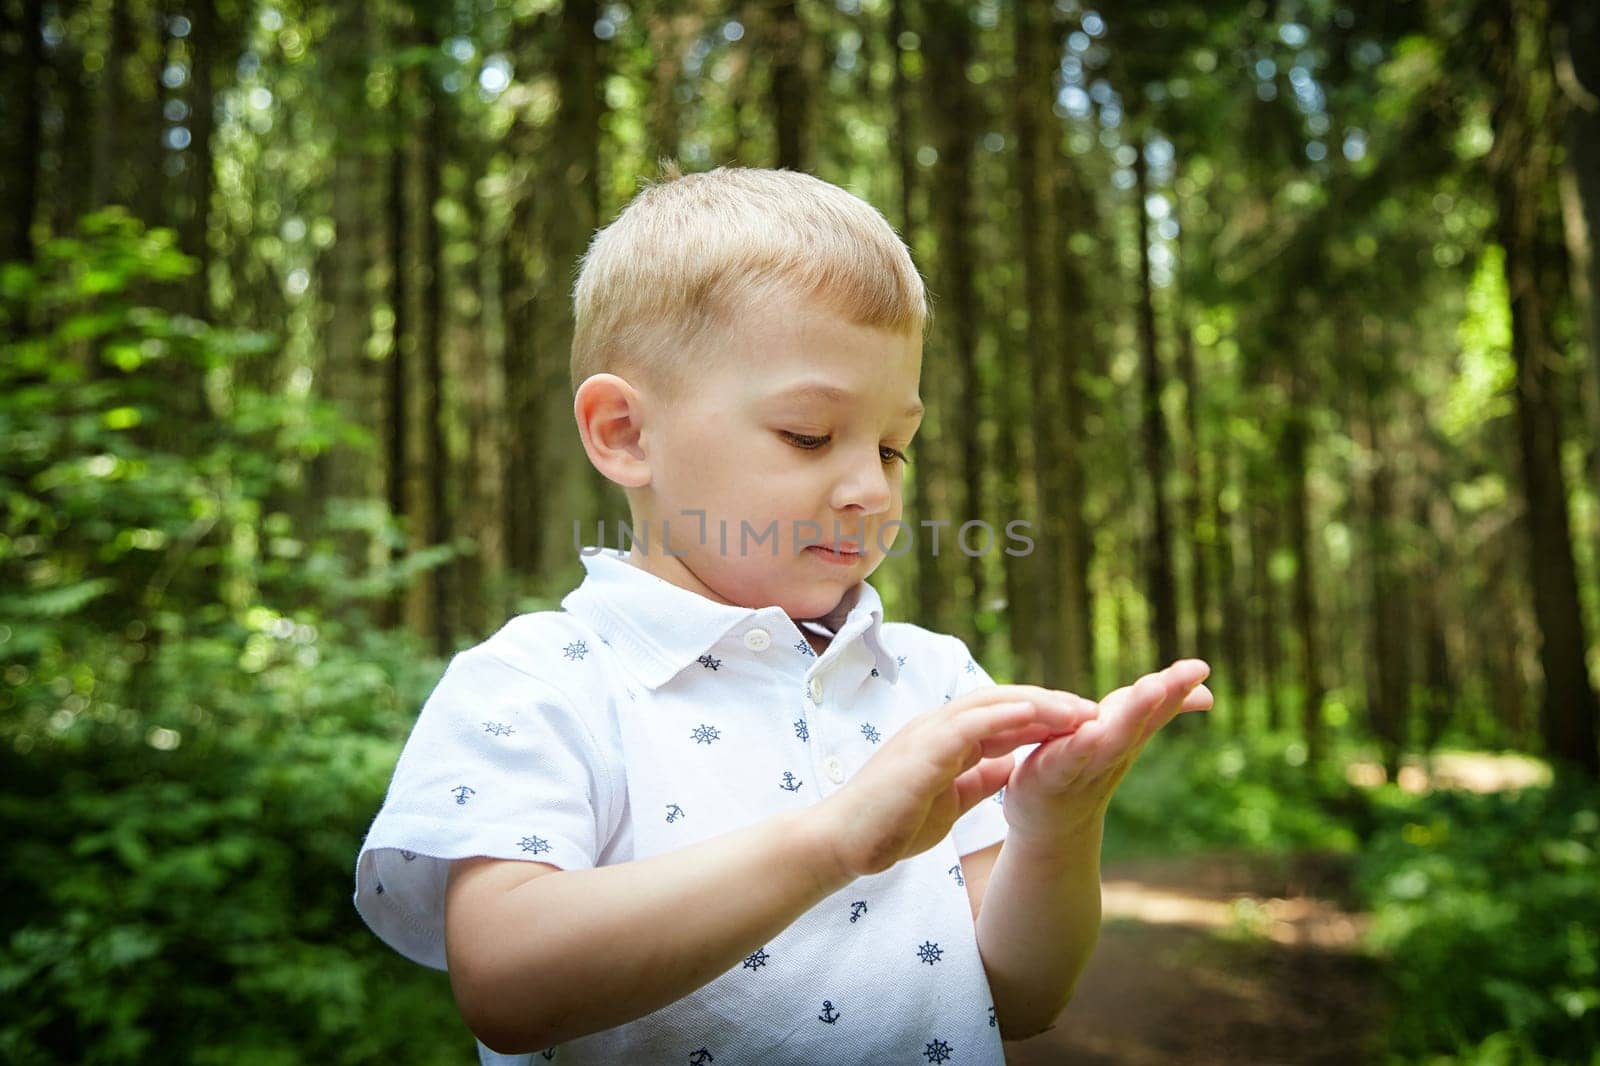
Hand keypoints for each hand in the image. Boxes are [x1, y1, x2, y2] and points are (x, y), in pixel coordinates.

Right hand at [808, 686, 1096, 879]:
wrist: (843, 843)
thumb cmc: (890, 823)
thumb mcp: (951, 799)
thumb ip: (980, 778)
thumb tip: (1014, 768)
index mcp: (946, 739)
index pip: (1001, 716)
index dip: (1042, 715)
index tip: (1082, 722)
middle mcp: (937, 728)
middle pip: (1001, 700)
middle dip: (1048, 702)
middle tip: (1092, 709)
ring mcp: (927, 735)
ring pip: (989, 704)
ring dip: (1036, 704)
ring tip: (1077, 710)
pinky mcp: (920, 752)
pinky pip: (967, 726)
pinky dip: (1002, 716)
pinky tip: (1035, 716)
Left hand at [999, 659, 1213, 842]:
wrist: (1052, 821)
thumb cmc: (1088, 765)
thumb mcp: (1121, 730)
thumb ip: (1155, 709)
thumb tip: (1209, 695)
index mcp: (1128, 733)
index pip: (1157, 707)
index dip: (1178, 686)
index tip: (1201, 666)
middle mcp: (1114, 749)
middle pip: (1142, 720)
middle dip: (1164, 694)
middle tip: (1187, 672)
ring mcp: (1086, 765)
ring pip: (1112, 739)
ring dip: (1133, 715)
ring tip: (1152, 688)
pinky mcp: (1052, 775)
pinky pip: (1069, 760)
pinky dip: (1082, 747)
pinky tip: (1092, 730)